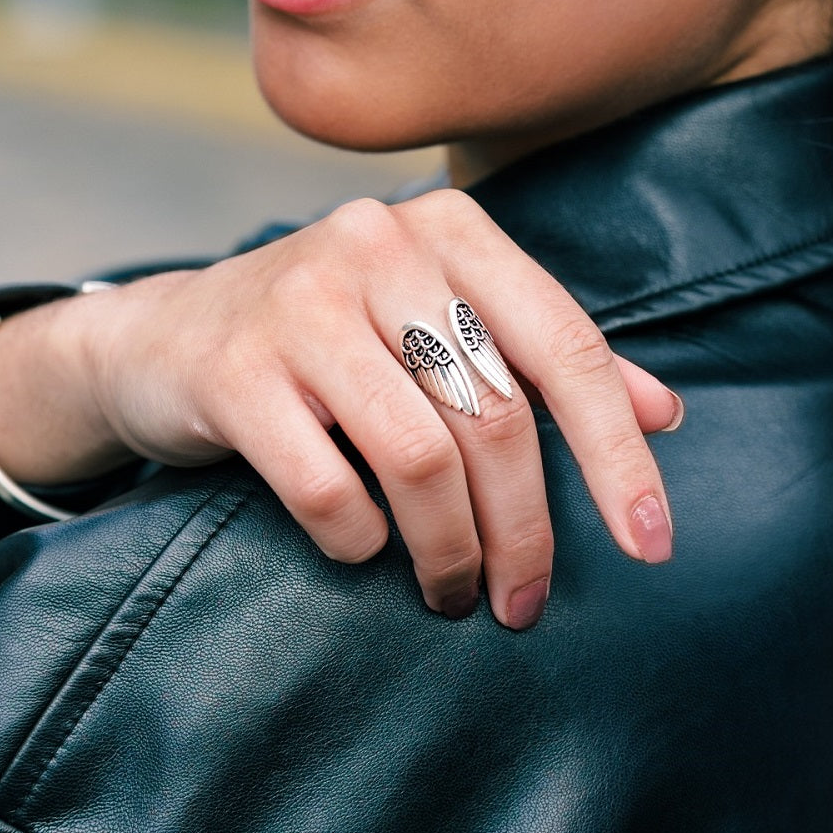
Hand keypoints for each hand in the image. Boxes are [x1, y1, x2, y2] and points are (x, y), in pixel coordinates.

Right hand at [78, 190, 679, 627]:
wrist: (170, 340)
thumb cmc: (329, 343)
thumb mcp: (439, 329)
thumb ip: (543, 361)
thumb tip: (662, 414)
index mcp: (448, 232)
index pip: (566, 350)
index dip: (618, 458)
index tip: (651, 545)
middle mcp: (378, 249)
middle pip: (495, 419)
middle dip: (525, 533)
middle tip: (522, 601)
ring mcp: (300, 305)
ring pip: (417, 461)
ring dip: (447, 551)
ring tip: (450, 593)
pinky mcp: (235, 370)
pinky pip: (326, 488)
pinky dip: (358, 541)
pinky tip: (361, 550)